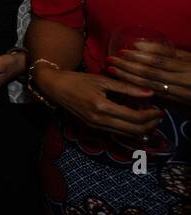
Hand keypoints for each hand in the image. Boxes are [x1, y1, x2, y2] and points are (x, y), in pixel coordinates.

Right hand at [36, 66, 160, 136]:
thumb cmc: (77, 80)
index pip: (135, 117)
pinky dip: (130, 129)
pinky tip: (134, 121)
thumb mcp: (102, 80)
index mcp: (102, 107)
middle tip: (158, 115)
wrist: (54, 88)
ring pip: (127, 134)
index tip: (160, 108)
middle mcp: (99, 121)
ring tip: (149, 118)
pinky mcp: (93, 128)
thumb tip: (150, 93)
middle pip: (134, 130)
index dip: (151, 114)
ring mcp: (95, 126)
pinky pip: (117, 133)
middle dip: (150, 124)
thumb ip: (126, 88)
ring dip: (142, 129)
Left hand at [107, 42, 190, 107]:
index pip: (159, 60)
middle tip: (110, 60)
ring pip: (149, 86)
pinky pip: (153, 96)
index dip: (139, 56)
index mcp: (187, 67)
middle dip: (128, 67)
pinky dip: (137, 90)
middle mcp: (183, 81)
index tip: (121, 51)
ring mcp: (180, 94)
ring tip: (112, 70)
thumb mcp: (188, 58)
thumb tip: (138, 45)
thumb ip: (166, 52)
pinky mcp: (176, 104)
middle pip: (150, 73)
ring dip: (128, 78)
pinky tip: (123, 85)